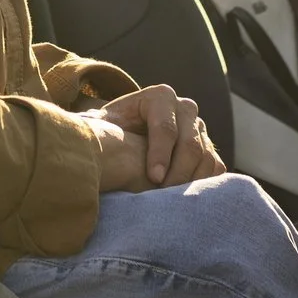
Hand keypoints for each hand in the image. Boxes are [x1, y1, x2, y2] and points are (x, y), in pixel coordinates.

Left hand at [95, 84, 223, 188]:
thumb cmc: (108, 132)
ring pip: (205, 156)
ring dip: (190, 181)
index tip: (153, 178)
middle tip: (162, 196)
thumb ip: (90, 127)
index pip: (166, 126)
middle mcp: (184, 108)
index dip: (160, 153)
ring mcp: (199, 128)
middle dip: (177, 173)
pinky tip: (184, 199)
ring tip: (170, 201)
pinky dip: (203, 183)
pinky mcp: (207, 147)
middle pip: (190, 144)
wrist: (127, 137)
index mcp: (159, 97)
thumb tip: (83, 134)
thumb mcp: (97, 125)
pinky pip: (214, 167)